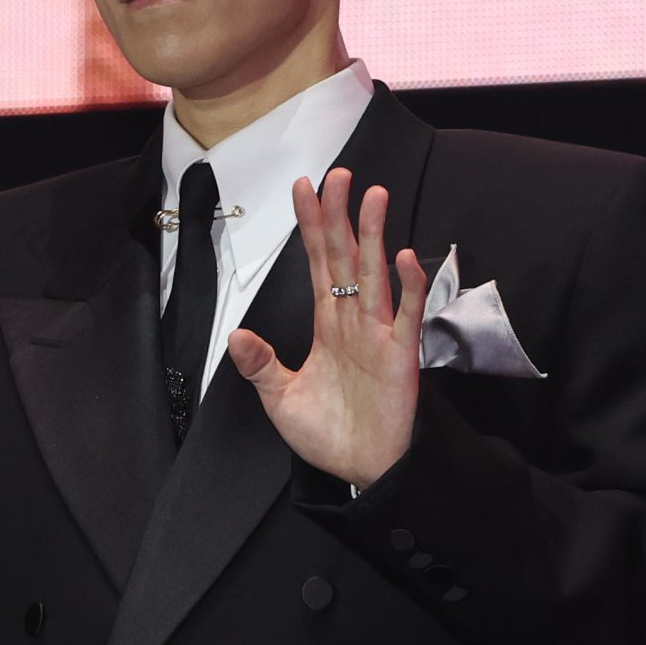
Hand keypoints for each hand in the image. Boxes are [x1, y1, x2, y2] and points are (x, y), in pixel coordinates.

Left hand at [227, 169, 426, 488]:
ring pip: (374, 273)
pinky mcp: (400, 355)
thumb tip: (236, 335)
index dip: (310, 226)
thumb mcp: (280, 398)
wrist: (363, 470)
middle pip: (344, 256)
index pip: (316, 263)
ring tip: (374, 196)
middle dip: (340, 215)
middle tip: (339, 175)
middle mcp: (353, 319)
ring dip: (374, 235)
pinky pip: (407, 313)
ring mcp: (379, 333)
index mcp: (326, 323)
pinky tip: (404, 256)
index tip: (303, 188)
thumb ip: (260, 365)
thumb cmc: (329, 433)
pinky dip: (409, 286)